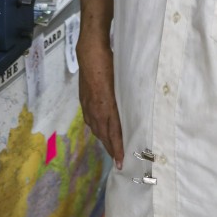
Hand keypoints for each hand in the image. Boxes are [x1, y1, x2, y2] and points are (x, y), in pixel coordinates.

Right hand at [77, 34, 124, 168]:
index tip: (121, 162)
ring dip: (103, 140)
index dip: (117, 148)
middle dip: (110, 149)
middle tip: (117, 161)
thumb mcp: (122, 83)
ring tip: (110, 148)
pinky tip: (99, 129)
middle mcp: (96, 110)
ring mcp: (88, 106)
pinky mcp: (84, 101)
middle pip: (104, 135)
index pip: (114, 133)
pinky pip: (90, 120)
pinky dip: (96, 128)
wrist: (90, 54)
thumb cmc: (110, 65)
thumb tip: (132, 113)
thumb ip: (125, 100)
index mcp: (107, 107)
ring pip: (96, 129)